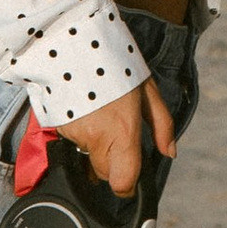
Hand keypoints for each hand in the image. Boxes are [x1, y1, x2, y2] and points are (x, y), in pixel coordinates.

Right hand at [56, 73, 175, 198]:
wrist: (74, 42)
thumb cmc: (116, 64)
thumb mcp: (148, 90)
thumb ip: (162, 125)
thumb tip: (169, 152)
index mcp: (123, 131)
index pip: (122, 182)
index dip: (127, 185)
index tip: (130, 179)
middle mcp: (96, 137)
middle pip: (104, 173)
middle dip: (112, 162)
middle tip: (116, 134)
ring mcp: (73, 134)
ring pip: (86, 158)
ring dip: (93, 146)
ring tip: (98, 114)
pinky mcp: (56, 127)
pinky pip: (70, 143)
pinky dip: (78, 133)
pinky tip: (83, 110)